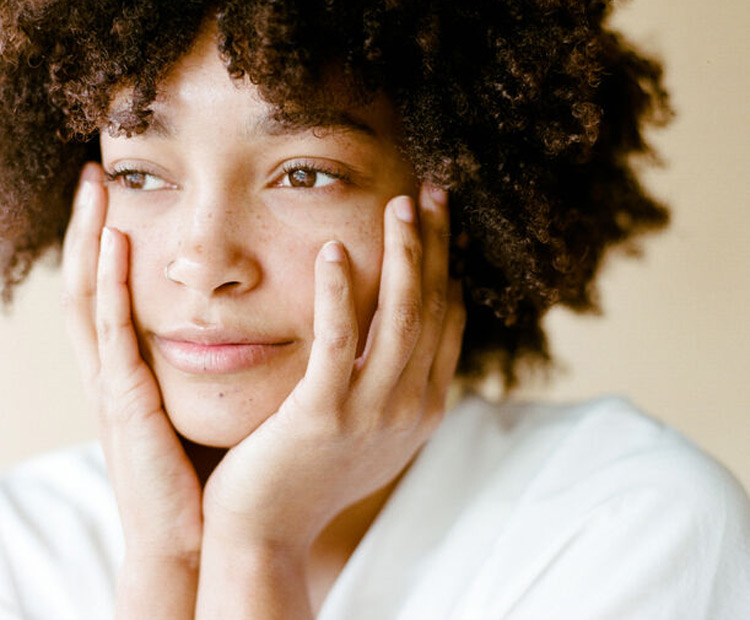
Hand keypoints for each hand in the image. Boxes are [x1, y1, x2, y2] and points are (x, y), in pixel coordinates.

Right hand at [62, 163, 201, 616]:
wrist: (200, 533)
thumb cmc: (212, 468)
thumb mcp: (215, 403)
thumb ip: (228, 361)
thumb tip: (275, 320)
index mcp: (139, 368)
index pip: (118, 292)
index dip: (115, 244)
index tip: (128, 194)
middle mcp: (118, 369)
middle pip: (94, 282)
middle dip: (92, 227)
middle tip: (98, 173)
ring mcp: (116, 384)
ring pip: (92, 298)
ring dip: (92, 240)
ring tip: (97, 188)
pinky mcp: (127, 403)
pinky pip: (112, 335)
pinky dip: (110, 288)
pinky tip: (118, 247)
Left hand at [200, 183, 464, 551]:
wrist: (268, 529)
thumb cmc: (312, 472)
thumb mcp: (370, 430)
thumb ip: (395, 385)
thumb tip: (410, 338)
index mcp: (423, 407)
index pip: (447, 322)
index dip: (447, 268)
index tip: (440, 223)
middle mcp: (410, 408)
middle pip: (432, 310)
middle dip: (434, 247)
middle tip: (431, 193)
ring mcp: (371, 414)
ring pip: (400, 319)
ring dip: (403, 257)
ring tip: (398, 205)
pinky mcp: (322, 415)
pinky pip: (338, 342)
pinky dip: (340, 293)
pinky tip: (335, 251)